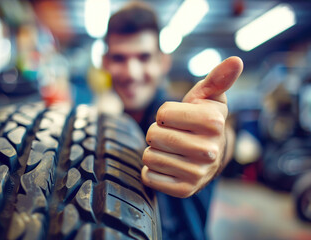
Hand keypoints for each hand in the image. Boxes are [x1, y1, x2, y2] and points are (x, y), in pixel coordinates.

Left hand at [141, 56, 242, 197]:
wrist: (209, 155)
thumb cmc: (202, 120)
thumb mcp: (209, 97)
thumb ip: (217, 79)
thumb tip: (236, 60)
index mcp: (213, 122)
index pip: (163, 113)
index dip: (165, 114)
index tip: (177, 118)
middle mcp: (208, 151)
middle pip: (153, 135)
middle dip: (157, 132)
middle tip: (173, 134)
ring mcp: (197, 173)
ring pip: (149, 156)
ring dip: (154, 150)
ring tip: (171, 150)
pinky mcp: (184, 190)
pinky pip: (149, 176)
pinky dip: (152, 169)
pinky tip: (168, 165)